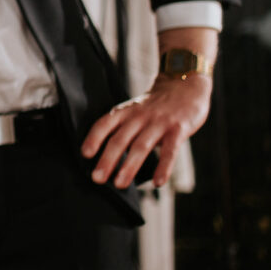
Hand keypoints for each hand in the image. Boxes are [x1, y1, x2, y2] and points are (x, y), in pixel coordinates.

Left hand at [83, 73, 210, 186]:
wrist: (185, 85)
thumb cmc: (155, 105)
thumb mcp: (134, 110)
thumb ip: (124, 129)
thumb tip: (109, 157)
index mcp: (125, 112)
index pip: (104, 124)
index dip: (93, 138)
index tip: (85, 154)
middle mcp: (139, 116)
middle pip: (120, 139)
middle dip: (107, 160)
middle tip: (97, 178)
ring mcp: (159, 123)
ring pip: (141, 146)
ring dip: (129, 166)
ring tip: (120, 184)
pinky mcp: (178, 130)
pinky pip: (170, 151)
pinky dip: (163, 167)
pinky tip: (158, 182)